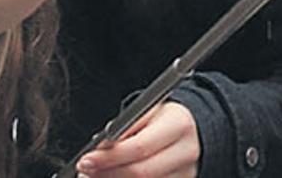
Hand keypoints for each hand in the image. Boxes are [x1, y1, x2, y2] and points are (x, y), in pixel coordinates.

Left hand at [76, 102, 199, 177]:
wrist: (196, 130)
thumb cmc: (167, 119)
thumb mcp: (150, 111)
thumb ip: (127, 126)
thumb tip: (100, 146)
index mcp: (178, 126)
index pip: (140, 147)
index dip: (109, 157)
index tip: (86, 159)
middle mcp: (185, 153)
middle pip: (141, 173)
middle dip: (107, 174)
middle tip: (85, 172)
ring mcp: (185, 174)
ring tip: (94, 176)